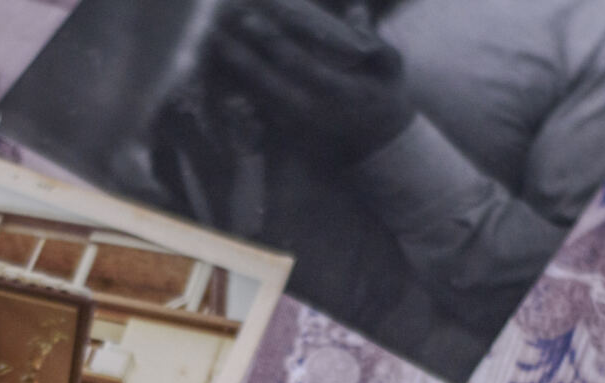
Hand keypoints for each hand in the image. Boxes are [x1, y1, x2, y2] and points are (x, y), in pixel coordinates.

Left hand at [208, 0, 414, 162]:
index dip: (274, 42)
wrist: (378, 147)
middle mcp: (313, 111)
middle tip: (217, 29)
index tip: (252, 19)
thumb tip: (355, 9)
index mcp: (339, 92)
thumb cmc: (384, 97)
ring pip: (257, 96)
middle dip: (241, 56)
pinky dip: (237, 87)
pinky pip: (256, 108)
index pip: (300, 65)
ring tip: (213, 41)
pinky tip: (219, 65)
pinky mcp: (287, 131)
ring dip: (234, 70)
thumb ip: (374, 40)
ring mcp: (297, 125)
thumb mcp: (391, 68)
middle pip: (268, 83)